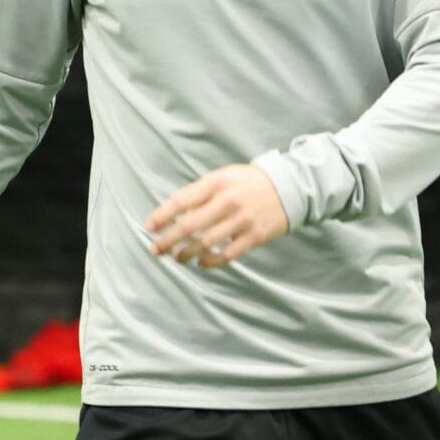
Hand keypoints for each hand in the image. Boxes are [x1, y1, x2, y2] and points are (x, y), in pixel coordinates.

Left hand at [146, 163, 289, 269]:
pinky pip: (227, 255)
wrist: (290, 187)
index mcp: (217, 183)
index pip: (182, 201)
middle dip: (168, 240)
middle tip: (155, 249)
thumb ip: (200, 192)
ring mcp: (242, 220)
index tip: (149, 227)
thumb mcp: (224, 176)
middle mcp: (228, 201)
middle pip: (190, 225)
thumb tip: (173, 212)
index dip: (162, 215)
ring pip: (206, 243)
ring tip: (176, 257)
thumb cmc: (249, 182)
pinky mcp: (255, 237)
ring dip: (186, 253)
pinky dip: (210, 262)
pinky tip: (200, 262)